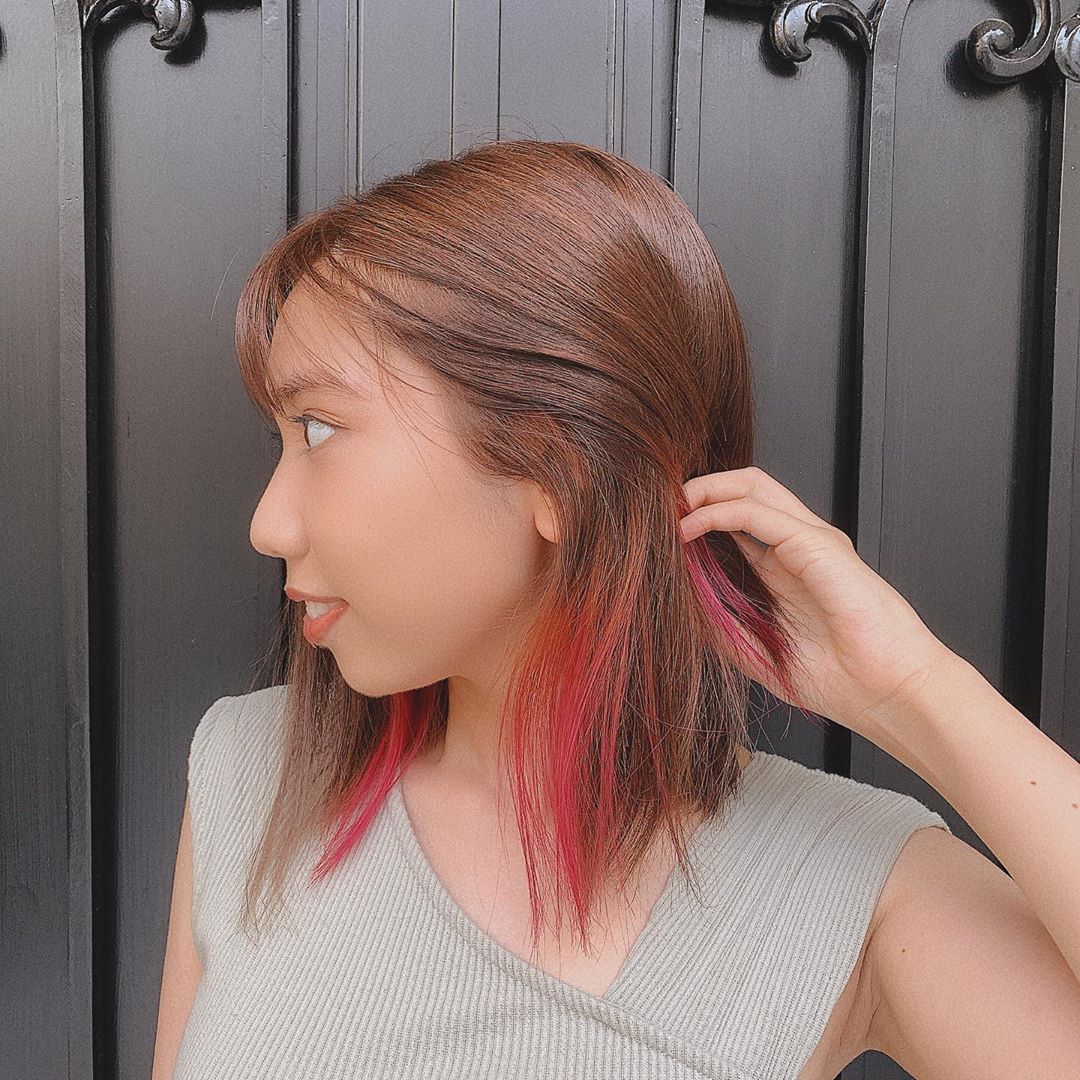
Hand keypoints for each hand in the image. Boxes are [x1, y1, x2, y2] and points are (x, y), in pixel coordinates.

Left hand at [679, 466, 954, 738]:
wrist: (890, 696)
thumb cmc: (843, 681)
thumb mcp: (762, 655)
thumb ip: (726, 631)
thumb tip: (685, 614)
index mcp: (789, 569)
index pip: (739, 521)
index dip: (700, 517)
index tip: (662, 533)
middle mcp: (799, 547)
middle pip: (746, 490)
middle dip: (700, 490)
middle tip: (662, 508)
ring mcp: (811, 540)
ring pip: (751, 486)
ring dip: (704, 490)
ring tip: (670, 508)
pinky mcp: (816, 545)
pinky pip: (756, 512)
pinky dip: (716, 511)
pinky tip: (688, 528)